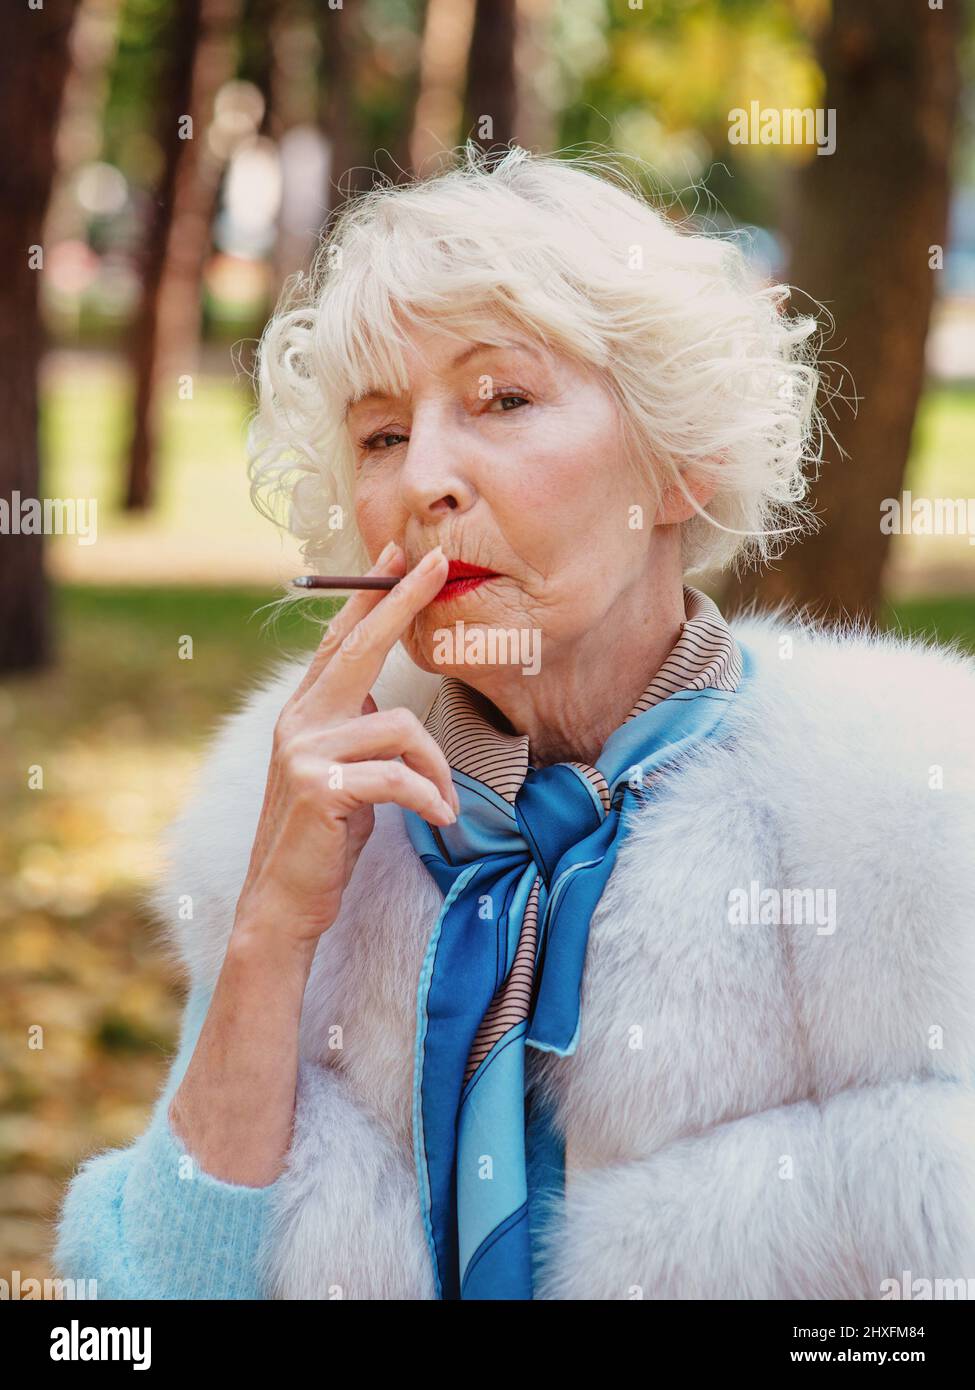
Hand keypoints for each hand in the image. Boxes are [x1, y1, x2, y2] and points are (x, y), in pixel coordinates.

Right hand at [231, 542, 456, 955]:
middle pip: (360, 646)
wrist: (282, 904)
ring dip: (437, 769)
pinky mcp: (320, 785)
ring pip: (402, 726)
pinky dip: (430, 798)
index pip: (342, 641)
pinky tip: (442, 819)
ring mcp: (305, 750)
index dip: (371, 596)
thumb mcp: (342, 773)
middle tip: (440, 564)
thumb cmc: (323, 840)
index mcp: (306, 713)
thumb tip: (384, 706)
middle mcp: (299, 720)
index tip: (399, 554)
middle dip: (403, 601)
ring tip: (445, 804)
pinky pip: (399, 776)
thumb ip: (356, 734)